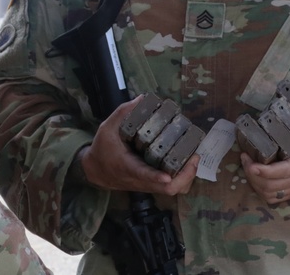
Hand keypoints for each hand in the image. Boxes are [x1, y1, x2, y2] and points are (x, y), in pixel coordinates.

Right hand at [77, 96, 198, 196]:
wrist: (96, 170)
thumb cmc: (102, 149)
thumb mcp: (107, 128)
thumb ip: (123, 113)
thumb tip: (142, 99)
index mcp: (127, 166)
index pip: (142, 174)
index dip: (155, 176)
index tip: (167, 176)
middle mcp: (140, 179)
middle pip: (166, 188)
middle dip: (184, 176)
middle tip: (194, 157)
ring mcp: (148, 184)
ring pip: (172, 190)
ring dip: (186, 177)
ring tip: (194, 158)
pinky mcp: (152, 184)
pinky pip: (171, 186)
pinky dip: (183, 177)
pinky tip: (187, 161)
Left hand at [239, 96, 289, 204]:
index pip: (280, 172)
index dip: (260, 170)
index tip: (248, 158)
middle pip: (269, 187)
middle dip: (251, 174)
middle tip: (245, 157)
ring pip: (272, 195)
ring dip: (256, 184)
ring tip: (250, 166)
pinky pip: (279, 197)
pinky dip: (265, 189)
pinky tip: (261, 175)